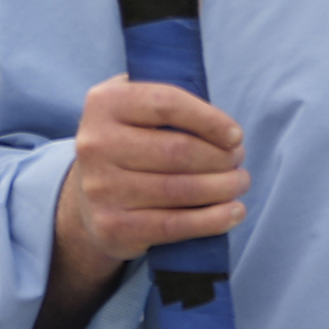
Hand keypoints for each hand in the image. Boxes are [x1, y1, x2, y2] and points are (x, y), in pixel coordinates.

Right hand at [51, 74, 247, 305]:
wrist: (89, 198)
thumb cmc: (129, 144)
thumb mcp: (136, 108)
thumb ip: (171, 102)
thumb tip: (225, 129)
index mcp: (104, 103)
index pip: (167, 104)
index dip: (210, 120)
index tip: (235, 135)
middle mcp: (96, 144)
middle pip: (179, 150)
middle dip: (221, 157)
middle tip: (238, 159)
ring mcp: (101, 188)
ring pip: (182, 189)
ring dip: (224, 187)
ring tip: (239, 182)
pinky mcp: (113, 226)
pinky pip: (175, 225)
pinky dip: (213, 220)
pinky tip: (233, 212)